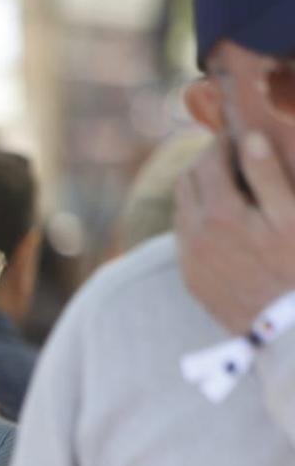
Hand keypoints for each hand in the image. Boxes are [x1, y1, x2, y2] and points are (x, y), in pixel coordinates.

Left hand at [176, 130, 294, 333]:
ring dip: (200, 191)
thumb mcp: (292, 216)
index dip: (223, 143)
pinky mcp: (191, 277)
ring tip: (231, 186)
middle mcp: (195, 235)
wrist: (287, 330)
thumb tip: (249, 139)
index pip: (208, 161)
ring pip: (182, 208)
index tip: (238, 135)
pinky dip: (199, 219)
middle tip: (233, 157)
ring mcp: (189, 258)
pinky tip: (226, 221)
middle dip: (207, 164)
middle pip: (187, 182)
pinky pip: (185, 237)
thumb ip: (268, 176)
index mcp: (220, 214)